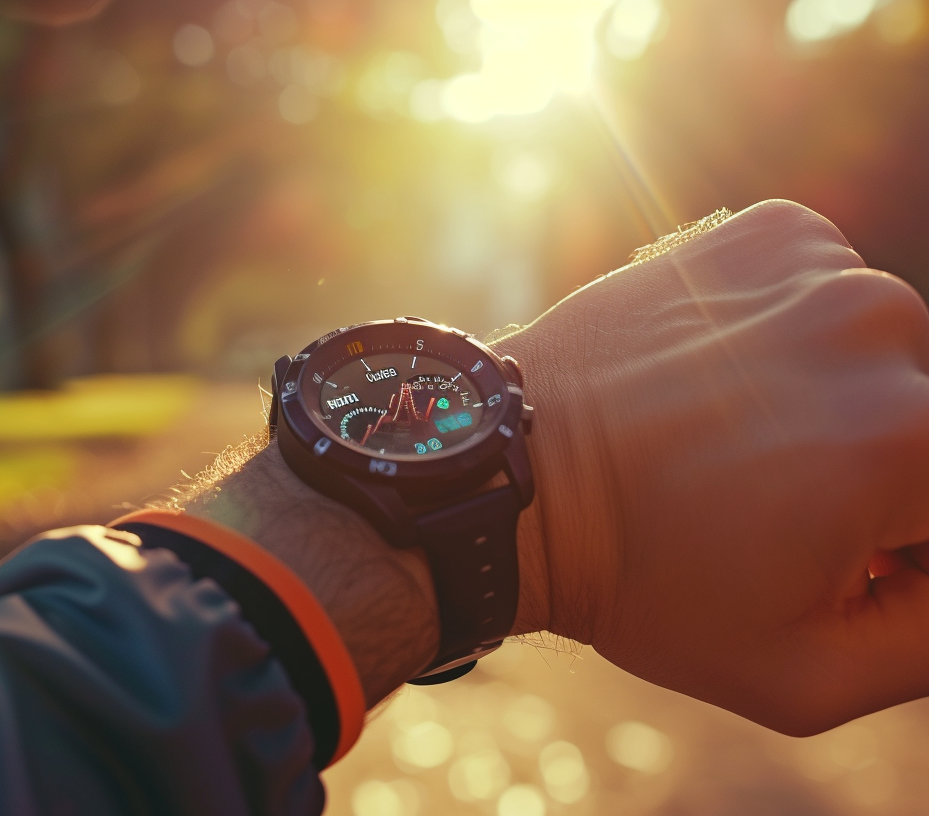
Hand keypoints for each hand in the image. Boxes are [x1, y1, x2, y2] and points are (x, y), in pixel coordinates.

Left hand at [494, 199, 928, 734]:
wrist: (516, 474)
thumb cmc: (647, 586)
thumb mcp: (807, 675)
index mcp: (913, 440)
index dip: (906, 551)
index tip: (840, 560)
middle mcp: (881, 327)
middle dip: (884, 478)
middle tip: (776, 509)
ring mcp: (822, 265)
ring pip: (887, 357)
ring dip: (843, 404)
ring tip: (741, 445)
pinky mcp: (772, 230)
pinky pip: (830, 293)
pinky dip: (795, 338)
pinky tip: (722, 381)